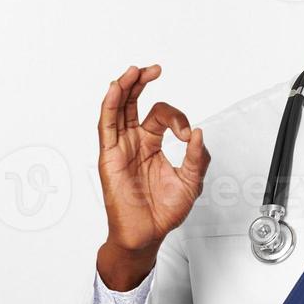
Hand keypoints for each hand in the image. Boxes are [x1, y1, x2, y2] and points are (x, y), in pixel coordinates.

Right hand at [95, 64, 209, 289]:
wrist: (147, 234)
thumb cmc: (164, 211)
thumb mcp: (191, 181)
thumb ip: (197, 157)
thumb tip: (197, 133)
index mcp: (152, 144)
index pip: (161, 116)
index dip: (177, 117)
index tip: (186, 134)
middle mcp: (134, 142)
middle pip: (132, 103)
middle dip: (141, 83)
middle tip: (154, 69)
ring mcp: (120, 148)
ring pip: (117, 109)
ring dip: (124, 88)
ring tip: (134, 72)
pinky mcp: (109, 157)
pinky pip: (106, 126)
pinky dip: (110, 106)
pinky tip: (117, 89)